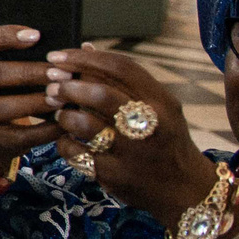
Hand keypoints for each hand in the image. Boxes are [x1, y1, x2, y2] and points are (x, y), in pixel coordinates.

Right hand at [0, 24, 67, 172]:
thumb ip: (17, 53)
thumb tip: (62, 47)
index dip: (4, 36)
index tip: (36, 35)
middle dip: (29, 72)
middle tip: (60, 72)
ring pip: (2, 107)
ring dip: (34, 102)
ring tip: (61, 97)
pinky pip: (20, 135)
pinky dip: (45, 129)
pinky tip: (64, 121)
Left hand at [42, 47, 220, 217]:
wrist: (186, 190)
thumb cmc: (165, 139)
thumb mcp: (157, 106)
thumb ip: (123, 79)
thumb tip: (85, 48)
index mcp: (161, 102)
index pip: (120, 68)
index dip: (83, 58)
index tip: (57, 56)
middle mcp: (149, 125)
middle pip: (100, 94)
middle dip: (68, 86)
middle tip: (52, 85)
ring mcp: (132, 152)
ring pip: (83, 124)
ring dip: (64, 116)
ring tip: (62, 114)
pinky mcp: (115, 175)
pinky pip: (75, 152)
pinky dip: (64, 143)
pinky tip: (68, 140)